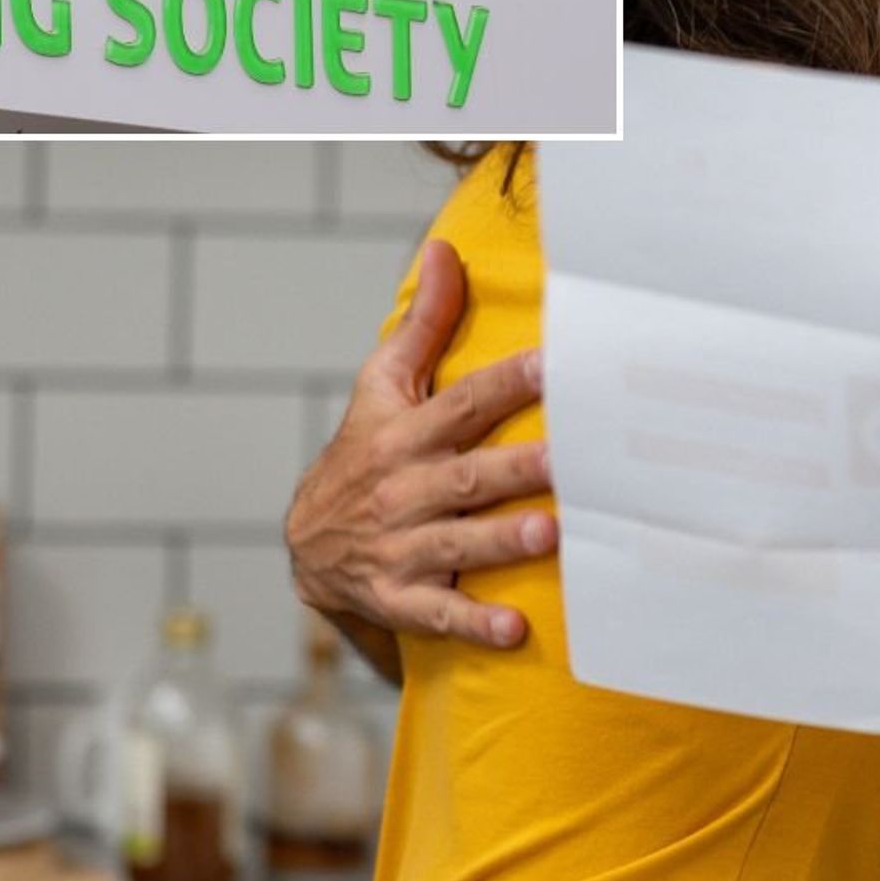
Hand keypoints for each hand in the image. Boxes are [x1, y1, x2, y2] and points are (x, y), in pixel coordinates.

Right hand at [285, 238, 556, 646]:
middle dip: (518, 467)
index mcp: (406, 432)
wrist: (308, 542)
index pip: (463, 402)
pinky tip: (514, 631)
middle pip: (468, 475)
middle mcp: (405, 487)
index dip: (508, 382)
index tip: (556, 364)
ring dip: (502, 539)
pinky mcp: (399, 597)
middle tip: (570, 458)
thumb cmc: (366, 452)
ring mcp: (400, 545)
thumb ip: (425, 324)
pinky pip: (438, 614)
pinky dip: (474, 623)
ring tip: (551, 533)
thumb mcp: (383, 386)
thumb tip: (447, 250)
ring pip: (456, 541)